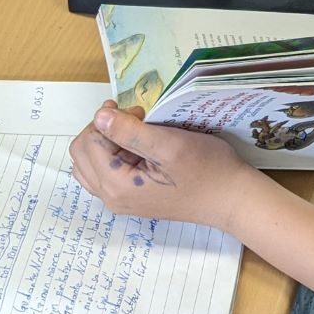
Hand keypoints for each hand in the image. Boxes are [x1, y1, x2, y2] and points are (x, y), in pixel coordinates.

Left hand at [68, 102, 256, 228]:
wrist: (230, 198)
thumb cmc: (206, 169)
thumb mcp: (169, 144)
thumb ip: (130, 132)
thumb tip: (98, 116)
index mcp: (116, 185)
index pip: (89, 141)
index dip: (110, 119)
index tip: (140, 112)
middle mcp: (111, 197)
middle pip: (82, 153)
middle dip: (104, 129)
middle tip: (137, 118)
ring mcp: (120, 201)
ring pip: (90, 163)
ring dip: (106, 141)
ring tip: (137, 132)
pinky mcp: (130, 199)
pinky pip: (104, 173)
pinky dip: (113, 155)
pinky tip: (140, 149)